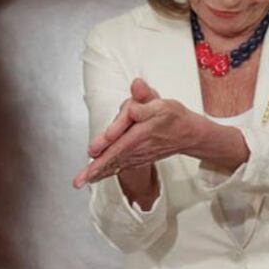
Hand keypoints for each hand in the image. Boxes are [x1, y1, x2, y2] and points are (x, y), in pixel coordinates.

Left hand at [73, 79, 200, 188]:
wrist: (187, 134)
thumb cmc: (173, 117)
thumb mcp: (162, 102)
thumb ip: (146, 96)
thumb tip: (136, 87)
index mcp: (141, 133)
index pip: (120, 139)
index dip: (105, 145)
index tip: (93, 152)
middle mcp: (137, 148)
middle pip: (112, 158)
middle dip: (96, 168)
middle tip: (80, 180)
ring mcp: (136, 156)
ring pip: (114, 164)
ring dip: (97, 173)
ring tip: (81, 181)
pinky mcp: (136, 159)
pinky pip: (119, 167)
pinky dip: (106, 172)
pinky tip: (94, 178)